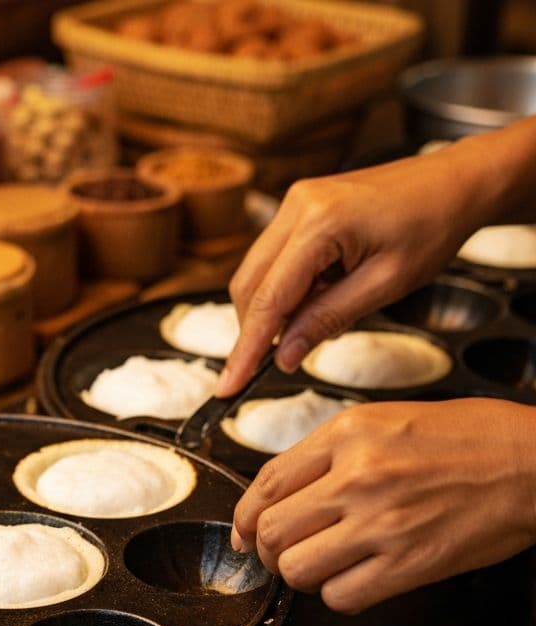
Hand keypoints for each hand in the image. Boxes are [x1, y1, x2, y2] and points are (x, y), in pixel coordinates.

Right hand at [216, 149, 494, 396]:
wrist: (455, 182)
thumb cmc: (433, 226)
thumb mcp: (386, 284)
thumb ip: (328, 319)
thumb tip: (283, 356)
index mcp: (321, 223)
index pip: (268, 299)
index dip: (246, 348)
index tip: (229, 385)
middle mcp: (296, 206)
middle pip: (248, 285)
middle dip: (254, 330)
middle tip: (271, 365)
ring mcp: (294, 204)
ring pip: (254, 273)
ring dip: (270, 310)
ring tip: (309, 326)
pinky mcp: (299, 208)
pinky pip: (273, 259)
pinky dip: (283, 290)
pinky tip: (313, 300)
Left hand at [231, 399, 535, 612]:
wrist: (534, 463)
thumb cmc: (468, 439)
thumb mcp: (385, 421)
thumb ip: (327, 454)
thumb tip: (276, 497)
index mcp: (347, 435)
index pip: (265, 483)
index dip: (242, 517)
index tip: (243, 532)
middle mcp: (357, 476)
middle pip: (269, 530)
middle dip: (266, 550)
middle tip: (282, 553)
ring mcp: (382, 522)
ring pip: (296, 568)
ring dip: (301, 575)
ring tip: (323, 565)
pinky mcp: (409, 564)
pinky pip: (341, 597)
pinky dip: (339, 595)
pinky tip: (357, 578)